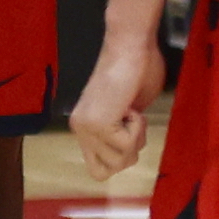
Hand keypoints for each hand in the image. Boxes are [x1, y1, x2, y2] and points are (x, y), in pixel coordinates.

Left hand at [69, 22, 161, 180]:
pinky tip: (130, 106)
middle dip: (130, 151)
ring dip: (136, 138)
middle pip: (107, 172)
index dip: (120, 157)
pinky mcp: (99, 124)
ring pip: (120, 162)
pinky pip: (127, 145)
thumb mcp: (130, 112)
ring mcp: (86, 128)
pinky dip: (138, 128)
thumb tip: (129, 148)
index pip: (97, 169)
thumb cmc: (137, 71)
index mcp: (84, 126)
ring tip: (130, 111)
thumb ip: (124, 132)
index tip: (127, 129)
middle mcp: (80, 129)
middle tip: (131, 120)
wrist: (131, 46)